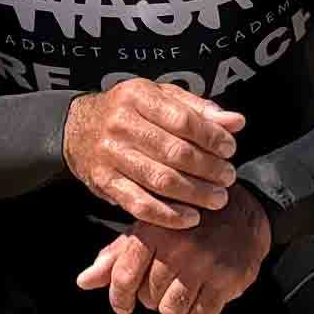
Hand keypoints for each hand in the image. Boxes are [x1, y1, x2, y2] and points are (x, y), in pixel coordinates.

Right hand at [61, 78, 244, 228]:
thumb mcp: (160, 97)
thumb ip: (198, 109)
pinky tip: (190, 218)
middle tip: (228, 177)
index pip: (183, 119)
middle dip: (209, 168)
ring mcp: (110, 154)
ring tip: (217, 198)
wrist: (77, 128)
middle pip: (175, 152)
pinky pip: (139, 204)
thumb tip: (236, 122)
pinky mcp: (104, 181)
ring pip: (160, 180)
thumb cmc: (129, 112)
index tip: (230, 149)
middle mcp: (120, 123)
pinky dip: (168, 215)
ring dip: (195, 193)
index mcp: (137, 96)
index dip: (212, 137)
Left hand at [75, 185, 272, 313]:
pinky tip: (202, 296)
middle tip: (166, 283)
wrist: (243, 212)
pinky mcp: (229, 279)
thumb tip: (83, 282)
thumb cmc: (187, 224)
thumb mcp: (150, 230)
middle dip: (153, 297)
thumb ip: (116, 257)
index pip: (124, 276)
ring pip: (173, 310)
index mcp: (153, 230)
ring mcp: (205, 263)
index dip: (119, 298)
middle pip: (149, 297)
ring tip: (182, 290)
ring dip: (175, 307)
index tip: (122, 306)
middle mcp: (178, 246)